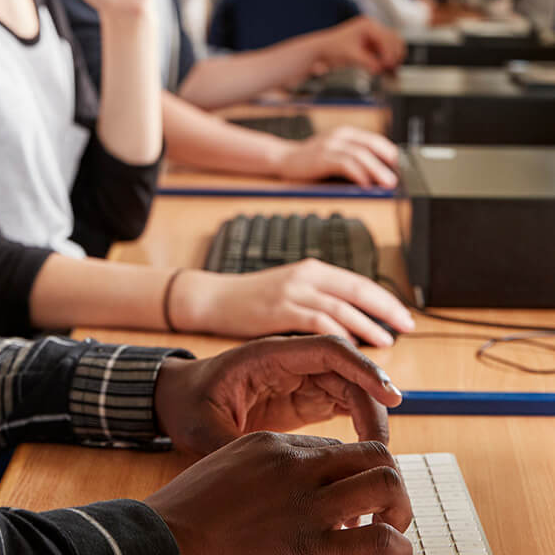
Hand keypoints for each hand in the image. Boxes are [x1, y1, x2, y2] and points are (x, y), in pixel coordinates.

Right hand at [144, 432, 412, 554]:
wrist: (169, 538)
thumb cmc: (193, 509)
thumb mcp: (230, 466)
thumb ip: (270, 465)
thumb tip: (312, 476)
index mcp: (273, 445)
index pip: (338, 448)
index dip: (350, 476)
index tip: (346, 502)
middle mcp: (297, 468)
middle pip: (375, 455)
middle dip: (389, 482)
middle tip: (383, 512)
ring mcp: (307, 507)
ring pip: (386, 487)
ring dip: (397, 511)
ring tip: (387, 532)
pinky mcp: (312, 550)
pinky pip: (380, 542)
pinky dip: (393, 547)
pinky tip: (381, 554)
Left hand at [152, 335, 402, 454]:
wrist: (175, 400)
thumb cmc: (187, 404)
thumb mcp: (202, 428)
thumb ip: (232, 448)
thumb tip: (261, 480)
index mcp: (267, 355)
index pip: (327, 349)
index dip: (363, 367)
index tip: (390, 395)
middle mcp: (289, 363)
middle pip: (347, 370)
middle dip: (371, 402)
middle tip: (380, 448)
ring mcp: (298, 380)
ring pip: (349, 388)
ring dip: (368, 416)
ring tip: (374, 456)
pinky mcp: (302, 400)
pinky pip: (341, 404)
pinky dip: (358, 424)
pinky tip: (363, 452)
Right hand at [171, 263, 414, 345]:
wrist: (214, 298)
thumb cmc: (252, 301)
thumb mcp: (290, 293)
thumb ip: (318, 304)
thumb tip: (354, 328)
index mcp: (311, 270)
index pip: (358, 282)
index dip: (385, 299)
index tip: (405, 317)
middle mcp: (305, 276)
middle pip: (356, 291)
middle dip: (386, 310)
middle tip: (407, 327)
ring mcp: (292, 291)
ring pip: (341, 308)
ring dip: (367, 327)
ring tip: (385, 342)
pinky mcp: (280, 309)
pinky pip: (318, 322)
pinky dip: (338, 336)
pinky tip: (350, 350)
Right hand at [277, 126, 398, 187]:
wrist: (283, 159)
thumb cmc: (312, 160)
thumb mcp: (336, 154)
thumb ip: (356, 159)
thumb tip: (383, 174)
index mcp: (347, 134)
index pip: (376, 141)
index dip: (392, 155)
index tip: (405, 170)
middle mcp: (340, 136)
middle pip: (371, 146)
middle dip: (389, 162)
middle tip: (400, 178)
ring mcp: (330, 145)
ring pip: (360, 154)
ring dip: (377, 170)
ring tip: (388, 184)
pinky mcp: (321, 156)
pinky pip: (345, 163)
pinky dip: (358, 173)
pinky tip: (365, 183)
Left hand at [311, 17, 405, 73]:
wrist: (323, 50)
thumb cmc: (333, 48)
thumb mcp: (351, 55)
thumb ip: (367, 62)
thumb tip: (380, 69)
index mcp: (367, 25)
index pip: (386, 37)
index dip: (389, 52)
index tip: (388, 65)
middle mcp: (373, 28)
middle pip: (394, 39)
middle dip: (394, 54)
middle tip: (391, 68)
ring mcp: (374, 35)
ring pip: (394, 44)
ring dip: (394, 56)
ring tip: (390, 69)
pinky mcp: (374, 44)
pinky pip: (387, 51)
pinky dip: (389, 59)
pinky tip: (387, 68)